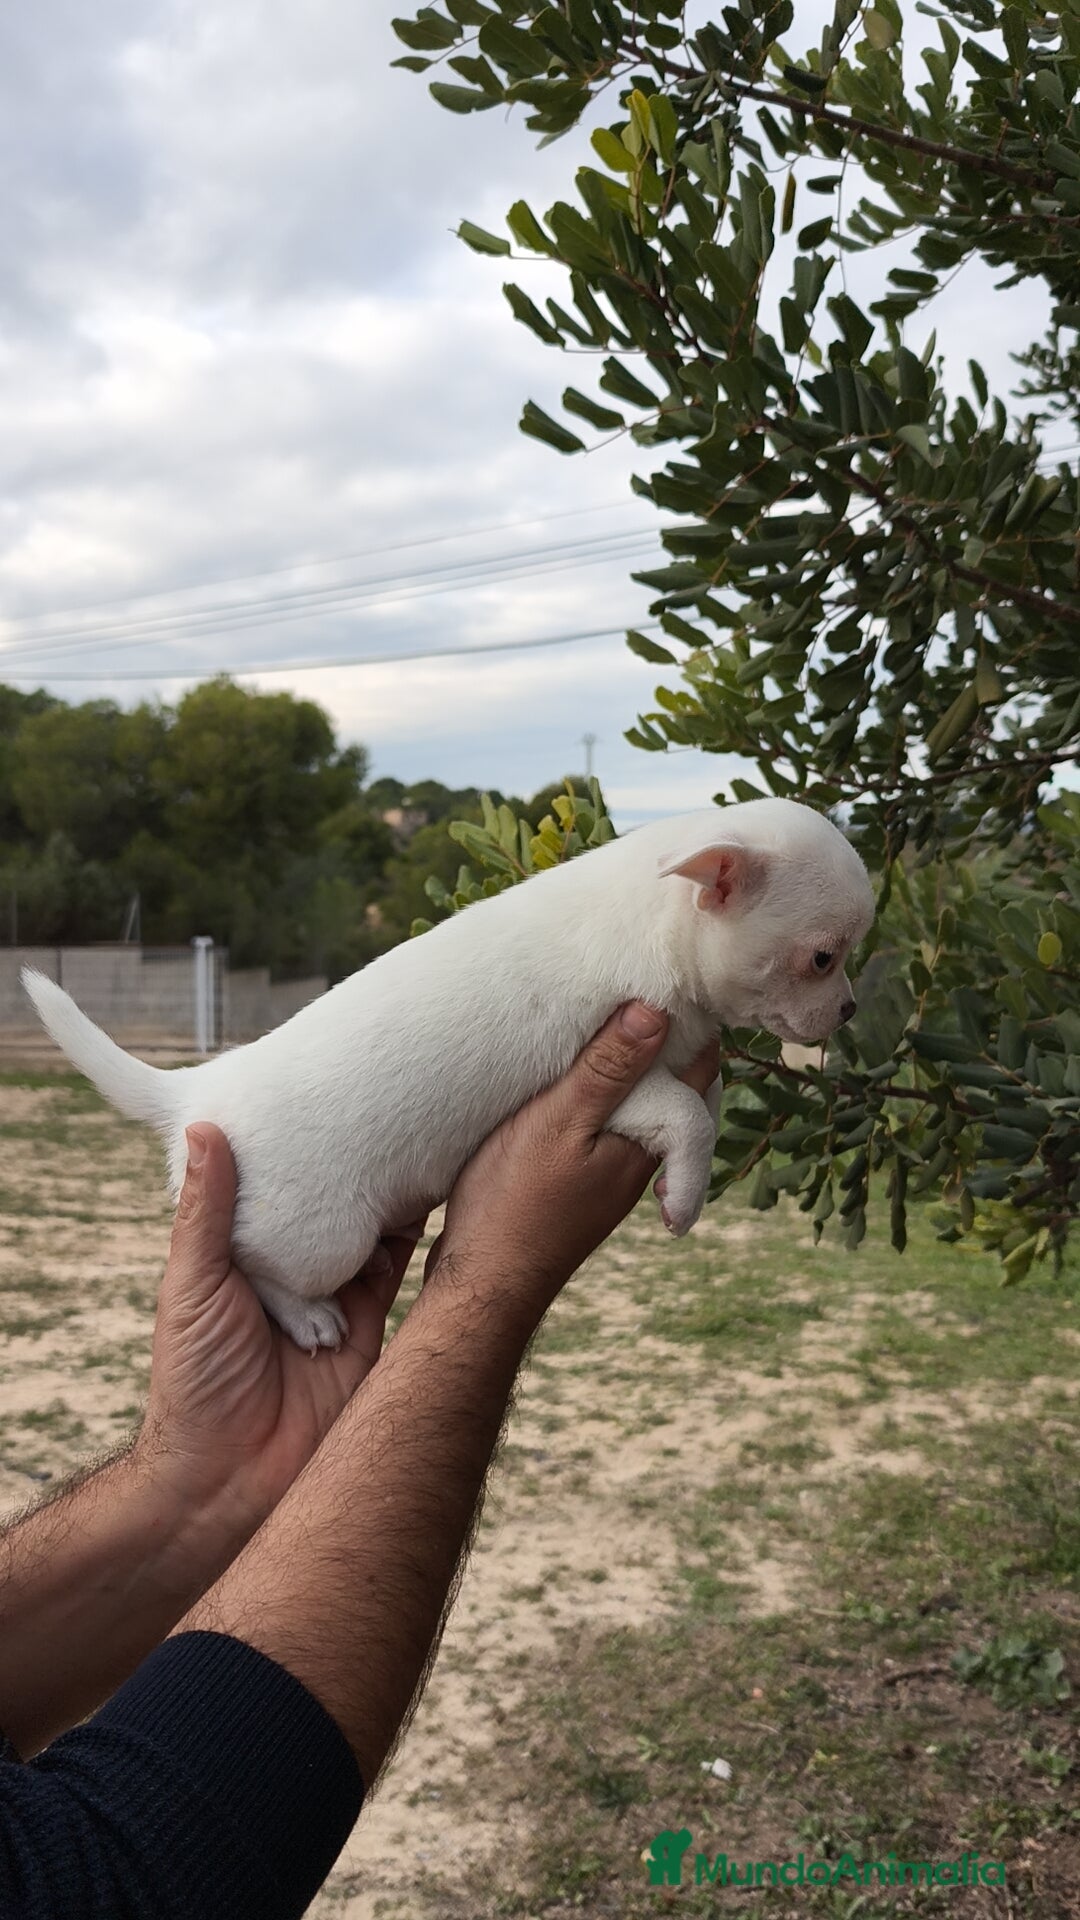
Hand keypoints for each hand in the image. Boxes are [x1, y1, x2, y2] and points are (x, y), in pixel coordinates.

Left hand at [137, 1126, 424, 1526]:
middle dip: (354, 1161)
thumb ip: (207, 1213)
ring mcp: (336, 1298)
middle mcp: (294, 1271)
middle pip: (331, 1203)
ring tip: (417, 1131)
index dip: (296, 1145)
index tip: (319, 1092)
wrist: (230, 1480)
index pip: (276, 1187)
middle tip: (382, 1099)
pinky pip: (401, 1274)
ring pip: (373, 1229)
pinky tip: (434, 1193)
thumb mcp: (191, 1284)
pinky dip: (416, 1236)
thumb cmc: (194, 1382)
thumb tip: (205, 1127)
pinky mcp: (375, 1329)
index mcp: (245, 1255)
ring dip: (391, 1190)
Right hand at [427, 1002, 718, 1303]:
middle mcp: (643, 1163)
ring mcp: (613, 1179)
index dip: (694, 1024)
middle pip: (681, 1091)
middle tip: (655, 992)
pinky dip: (614, 1098)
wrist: (483, 1284)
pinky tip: (584, 1085)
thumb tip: (659, 1011)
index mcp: (650, 1142)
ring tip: (621, 1028)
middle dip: (675, 1046)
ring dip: (643, 1071)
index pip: (698, 1071)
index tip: (678, 977)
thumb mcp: (559, 1122)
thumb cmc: (514, 1202)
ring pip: (649, 1111)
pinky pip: (617, 1129)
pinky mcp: (581, 1187)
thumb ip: (607, 1070)